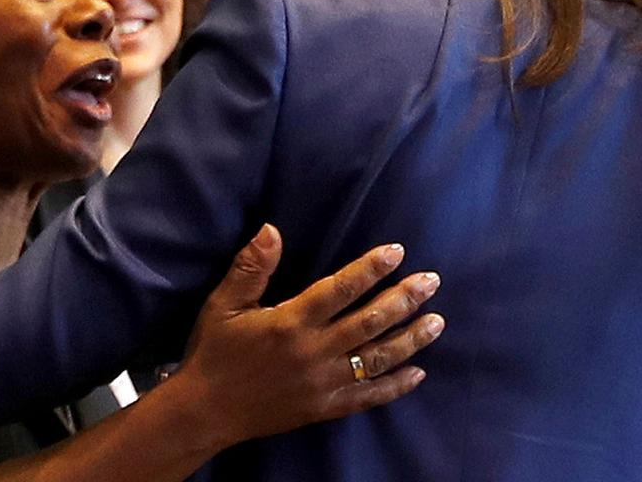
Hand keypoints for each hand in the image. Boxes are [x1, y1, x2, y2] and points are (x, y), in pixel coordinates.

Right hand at [172, 224, 442, 447]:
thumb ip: (251, 267)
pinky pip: (368, 397)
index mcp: (291, 322)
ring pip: (377, 358)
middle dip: (404, 299)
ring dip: (410, 339)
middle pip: (369, 321)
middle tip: (431, 281)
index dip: (371, 269)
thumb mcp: (223, 305)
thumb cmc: (214, 352)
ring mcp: (323, 384)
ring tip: (437, 321)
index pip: (340, 289)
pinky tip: (418, 373)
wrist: (205, 412)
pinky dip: (395, 386)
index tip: (397, 252)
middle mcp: (314, 352)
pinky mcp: (325, 409)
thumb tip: (271, 229)